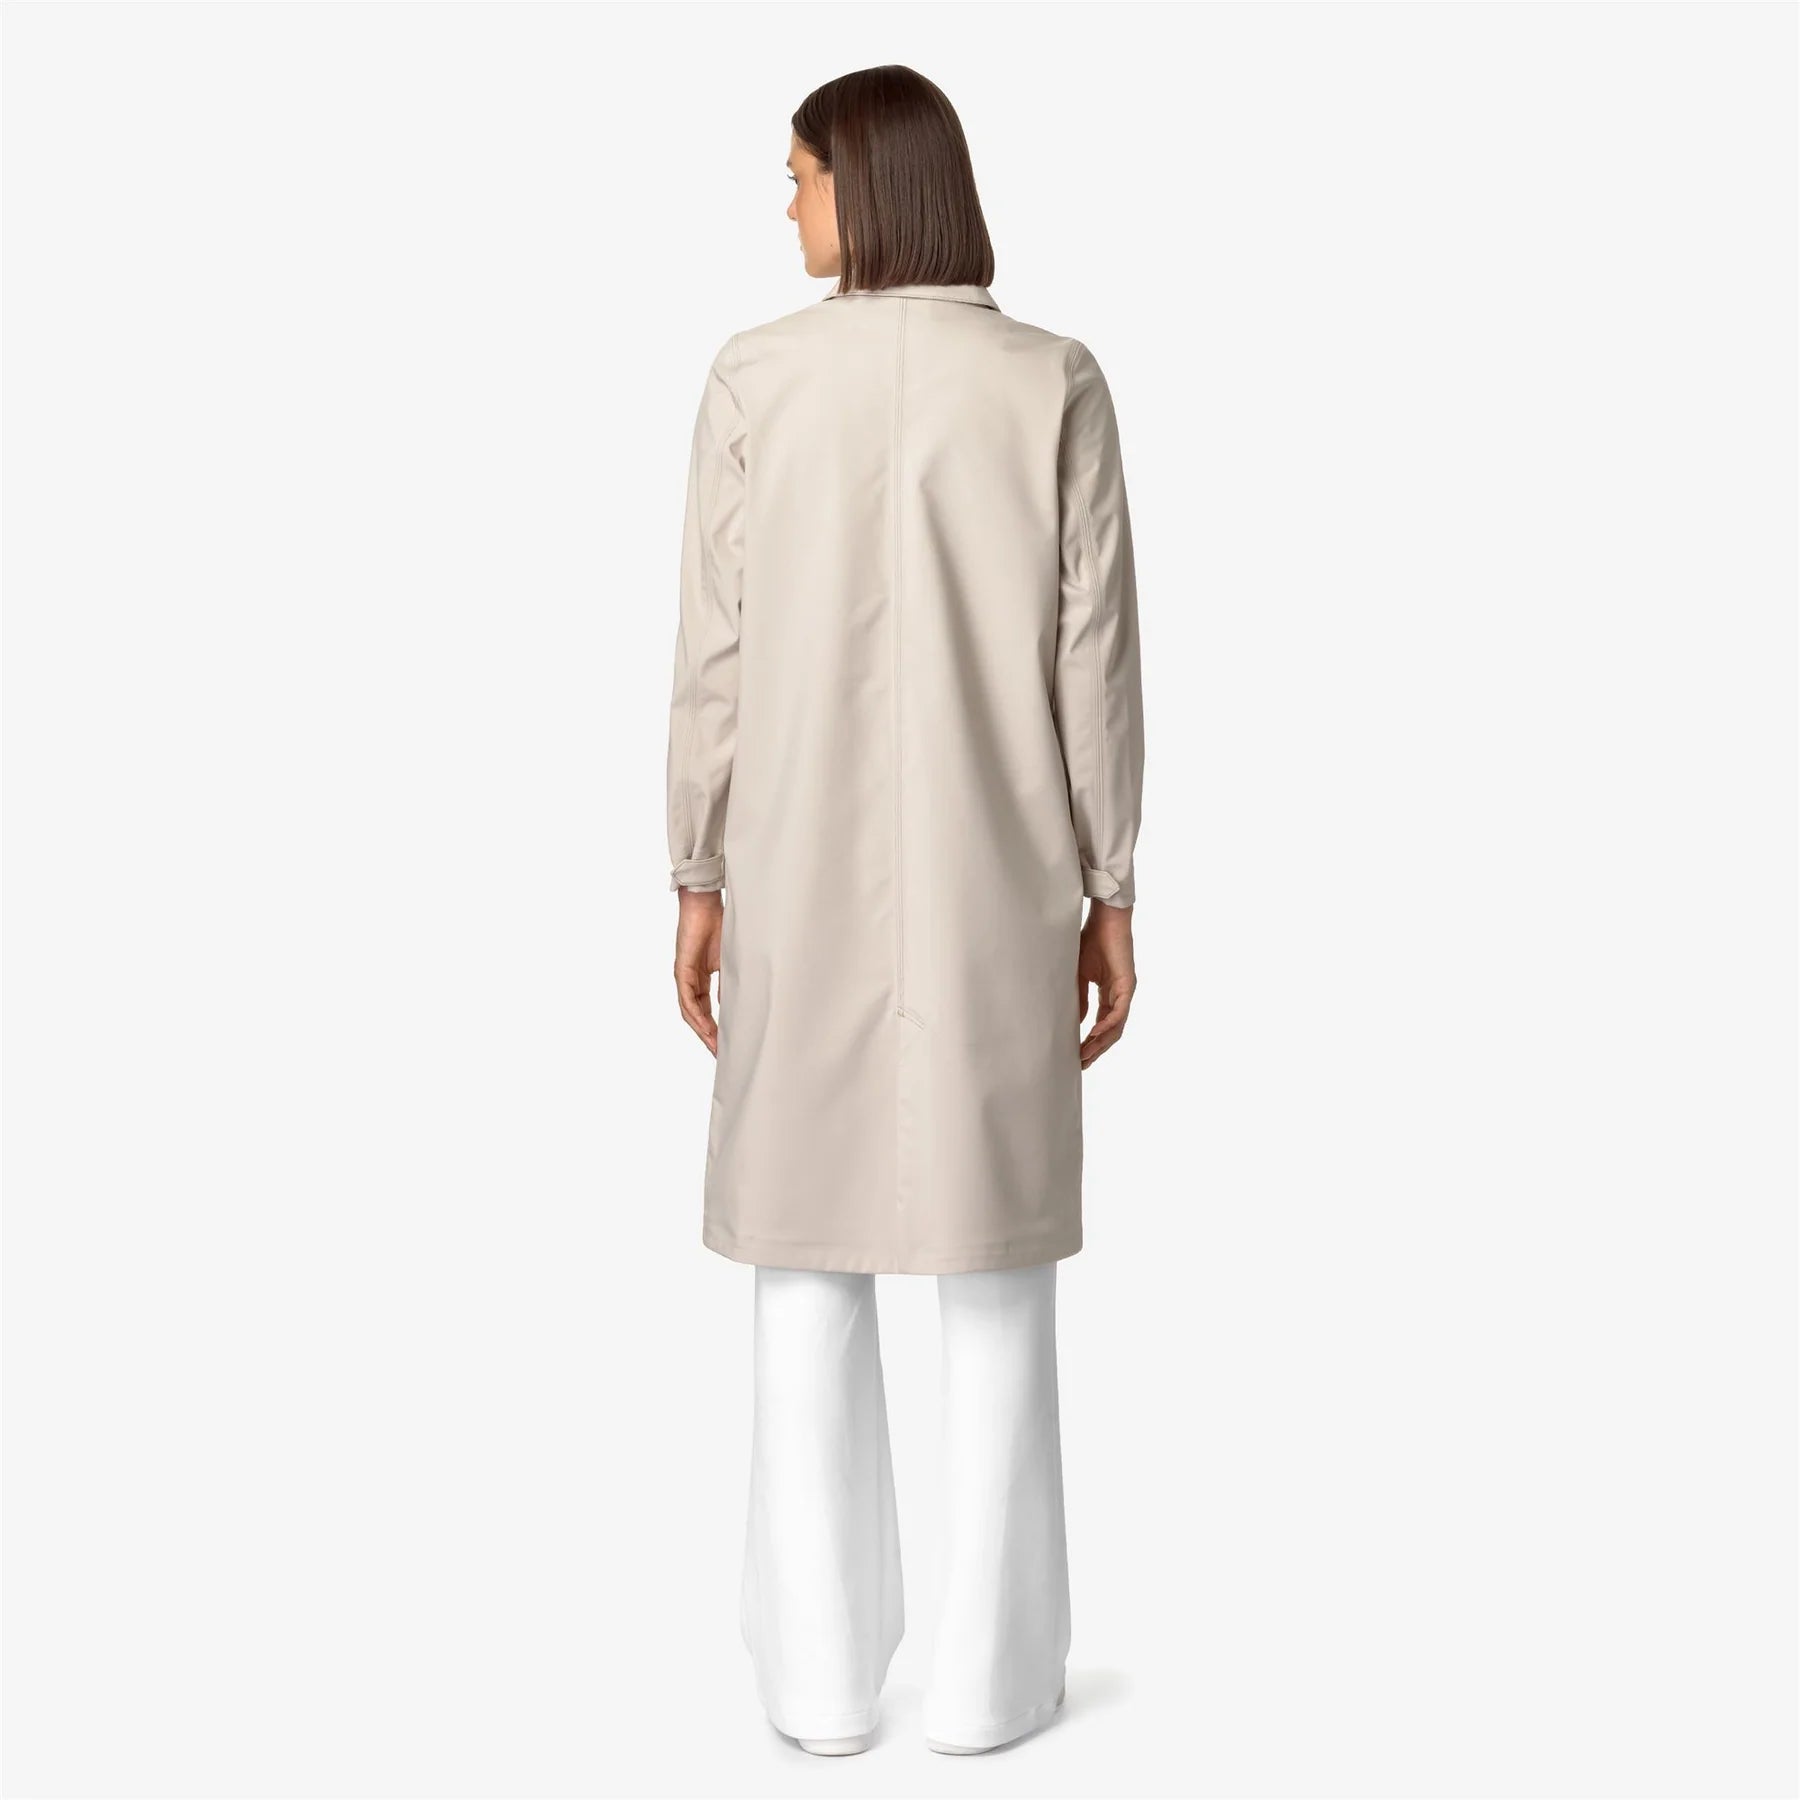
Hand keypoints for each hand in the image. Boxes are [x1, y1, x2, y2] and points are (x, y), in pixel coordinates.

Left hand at [674, 888, 723, 1054]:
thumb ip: (730, 981)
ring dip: (702, 1031)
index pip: (706, 1010)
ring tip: (715, 1047)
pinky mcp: (682, 971)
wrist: (705, 904)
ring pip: (690, 1012)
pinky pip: (687, 999)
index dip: (716, 1028)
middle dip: (709, 1037)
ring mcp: (684, 977)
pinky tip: (706, 1029)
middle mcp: (690, 981)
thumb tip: (736, 1004)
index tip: (726, 1045)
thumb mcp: (730, 960)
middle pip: (697, 1016)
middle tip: (721, 1055)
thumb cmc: (719, 925)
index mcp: (702, 979)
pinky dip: (696, 1016)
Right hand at [1077, 901, 1135, 1068]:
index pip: (1102, 1025)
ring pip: (1116, 1027)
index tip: (1077, 1056)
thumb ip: (1080, 998)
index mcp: (1108, 993)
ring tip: (1085, 1055)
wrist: (1104, 919)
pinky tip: (1094, 1034)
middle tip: (1081, 1064)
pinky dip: (1107, 1025)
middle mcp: (1119, 996)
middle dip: (1096, 1049)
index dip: (1090, 1042)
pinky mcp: (1128, 985)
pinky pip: (1119, 1012)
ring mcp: (1125, 992)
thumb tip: (1078, 1022)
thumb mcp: (1079, 975)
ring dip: (1101, 1043)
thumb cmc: (1090, 941)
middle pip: (1111, 1032)